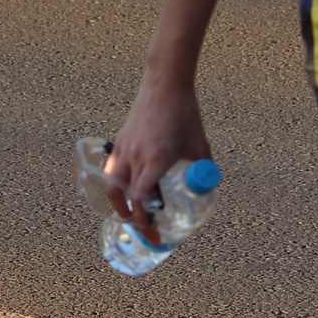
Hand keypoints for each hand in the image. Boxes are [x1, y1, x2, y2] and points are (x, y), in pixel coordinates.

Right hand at [105, 75, 211, 246]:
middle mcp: (136, 155)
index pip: (141, 198)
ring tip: (128, 213)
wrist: (165, 84)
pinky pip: (112, 168)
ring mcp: (124, 147)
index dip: (145, 220)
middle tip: (143, 229)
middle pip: (122, 197)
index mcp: (157, 159)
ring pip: (112, 183)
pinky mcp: (119, 140)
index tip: (154, 234)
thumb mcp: (200, 145)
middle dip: (131, 218)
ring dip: (118, 202)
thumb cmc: (185, 114)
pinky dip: (116, 182)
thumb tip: (205, 186)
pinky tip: (126, 186)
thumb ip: (202, 168)